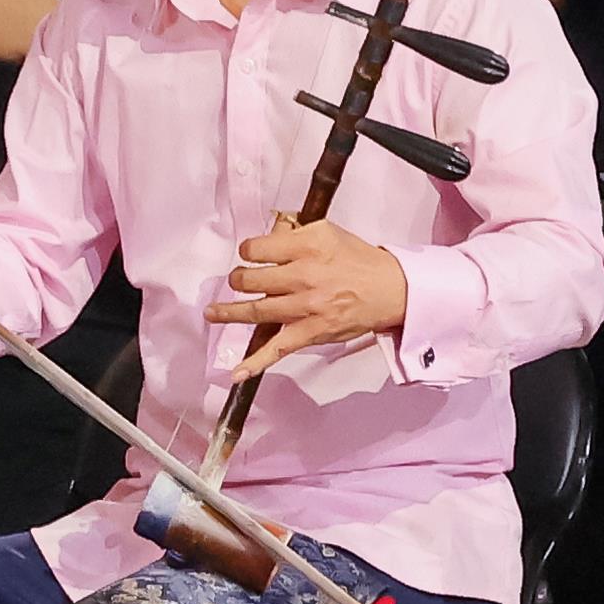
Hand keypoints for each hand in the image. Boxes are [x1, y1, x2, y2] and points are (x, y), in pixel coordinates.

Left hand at [213, 215, 407, 371]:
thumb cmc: (357, 260)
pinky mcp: (312, 332)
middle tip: (238, 280)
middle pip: (251, 279)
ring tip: (213, 312)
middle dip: (239, 279)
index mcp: (307, 246)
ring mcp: (306, 307)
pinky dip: (256, 362)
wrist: (390, 289)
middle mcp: (304, 275)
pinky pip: (278, 349)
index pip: (256, 248)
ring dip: (229, 312)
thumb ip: (294, 232)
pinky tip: (237, 373)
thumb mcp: (327, 231)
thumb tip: (268, 232)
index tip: (250, 254)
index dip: (248, 251)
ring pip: (256, 310)